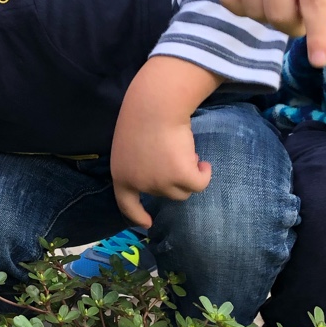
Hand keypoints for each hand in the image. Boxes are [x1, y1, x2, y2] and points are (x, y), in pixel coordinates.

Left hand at [109, 57, 219, 227]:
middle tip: (177, 153)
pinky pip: (199, 184)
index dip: (136, 215)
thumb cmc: (143, 115)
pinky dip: (204, 174)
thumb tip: (162, 176)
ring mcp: (159, 182)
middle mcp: (139, 183)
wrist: (155, 103)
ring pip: (182, 190)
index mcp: (121, 175)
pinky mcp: (180, 176)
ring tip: (186, 152)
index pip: (126, 204)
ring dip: (189, 174)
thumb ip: (141, 162)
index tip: (147, 222)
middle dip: (175, 177)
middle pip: (165, 194)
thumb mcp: (132, 145)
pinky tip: (204, 162)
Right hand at [218, 0, 325, 67]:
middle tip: (301, 16)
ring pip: (254, 11)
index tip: (319, 62)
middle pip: (278, 14)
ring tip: (282, 0)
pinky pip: (230, 0)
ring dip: (270, 17)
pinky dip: (244, 9)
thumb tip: (299, 24)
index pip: (314, 3)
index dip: (318, 37)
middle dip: (293, 26)